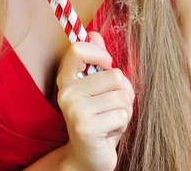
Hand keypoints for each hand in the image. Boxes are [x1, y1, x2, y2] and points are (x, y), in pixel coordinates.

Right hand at [57, 31, 134, 170]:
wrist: (87, 158)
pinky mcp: (86, 127)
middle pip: (114, 75)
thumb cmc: (96, 118)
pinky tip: (109, 132)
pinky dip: (122, 124)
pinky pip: (122, 115)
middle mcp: (66, 92)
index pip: (78, 49)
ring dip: (124, 110)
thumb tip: (94, 34)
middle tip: (111, 106)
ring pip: (122, 96)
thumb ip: (95, 61)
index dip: (100, 54)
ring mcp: (74, 109)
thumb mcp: (95, 88)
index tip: (107, 65)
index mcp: (66, 79)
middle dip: (123, 91)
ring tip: (110, 120)